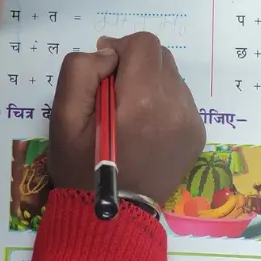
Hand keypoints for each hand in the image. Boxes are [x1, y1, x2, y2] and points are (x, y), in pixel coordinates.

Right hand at [47, 32, 205, 204]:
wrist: (110, 216)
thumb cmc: (81, 166)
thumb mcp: (62, 116)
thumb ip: (81, 70)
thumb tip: (110, 55)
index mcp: (143, 100)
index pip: (144, 44)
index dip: (120, 49)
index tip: (105, 72)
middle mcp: (175, 107)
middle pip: (161, 57)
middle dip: (136, 66)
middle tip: (113, 96)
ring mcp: (190, 123)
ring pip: (172, 77)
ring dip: (150, 84)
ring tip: (129, 114)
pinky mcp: (197, 136)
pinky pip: (182, 100)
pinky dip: (163, 103)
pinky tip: (145, 127)